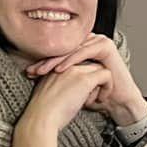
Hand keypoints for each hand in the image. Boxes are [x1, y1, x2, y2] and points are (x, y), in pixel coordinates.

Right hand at [11, 59, 112, 146]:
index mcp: (55, 66)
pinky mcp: (84, 80)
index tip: (82, 95)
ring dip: (99, 85)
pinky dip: (107, 87)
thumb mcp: (50, 93)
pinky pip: (106, 76)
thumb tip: (72, 92)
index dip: (83, 79)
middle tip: (90, 98)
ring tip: (92, 101)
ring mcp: (75, 70)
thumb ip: (60, 87)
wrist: (41, 118)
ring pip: (99, 68)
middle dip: (93, 81)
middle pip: (89, 65)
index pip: (78, 64)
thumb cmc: (44, 113)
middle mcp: (65, 64)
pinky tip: (100, 100)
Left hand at [26, 34, 146, 127]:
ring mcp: (98, 42)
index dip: (43, 62)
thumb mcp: (73, 85)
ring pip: (72, 50)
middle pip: (63, 49)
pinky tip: (60, 69)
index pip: (59, 52)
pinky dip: (71, 60)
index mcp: (81, 48)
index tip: (29, 73)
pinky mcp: (106, 47)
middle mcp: (90, 42)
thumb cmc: (96, 96)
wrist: (118, 103)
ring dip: (56, 60)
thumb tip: (34, 75)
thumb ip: (58, 76)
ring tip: (43, 70)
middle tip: (32, 71)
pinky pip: (84, 52)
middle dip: (46, 60)